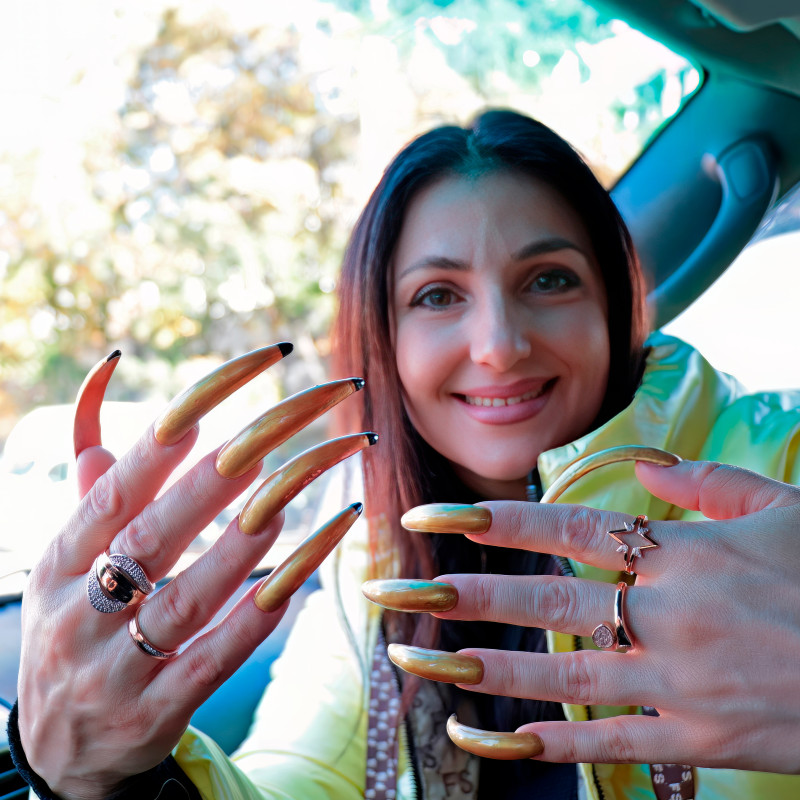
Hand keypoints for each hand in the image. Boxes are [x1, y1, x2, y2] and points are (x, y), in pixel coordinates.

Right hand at [17, 345, 370, 798]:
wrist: (57, 753)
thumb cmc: (76, 625)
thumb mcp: (65, 555)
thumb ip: (98, 468)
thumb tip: (112, 370)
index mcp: (60, 556)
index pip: (124, 476)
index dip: (184, 421)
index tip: (252, 370)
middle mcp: (81, 608)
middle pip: (162, 527)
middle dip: (236, 463)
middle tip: (299, 411)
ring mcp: (117, 667)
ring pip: (193, 594)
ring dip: (254, 537)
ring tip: (305, 482)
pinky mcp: (156, 714)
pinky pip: (221, 656)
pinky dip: (267, 608)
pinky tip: (310, 564)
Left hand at [371, 460, 799, 772]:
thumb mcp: (783, 507)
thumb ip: (706, 482)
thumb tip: (642, 466)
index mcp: (680, 554)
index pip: (562, 530)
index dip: (490, 521)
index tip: (430, 516)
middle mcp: (665, 615)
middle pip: (538, 602)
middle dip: (454, 594)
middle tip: (386, 590)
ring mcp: (676, 683)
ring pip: (554, 675)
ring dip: (475, 668)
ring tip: (411, 658)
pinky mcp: (695, 742)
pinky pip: (602, 742)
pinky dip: (540, 741)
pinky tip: (483, 736)